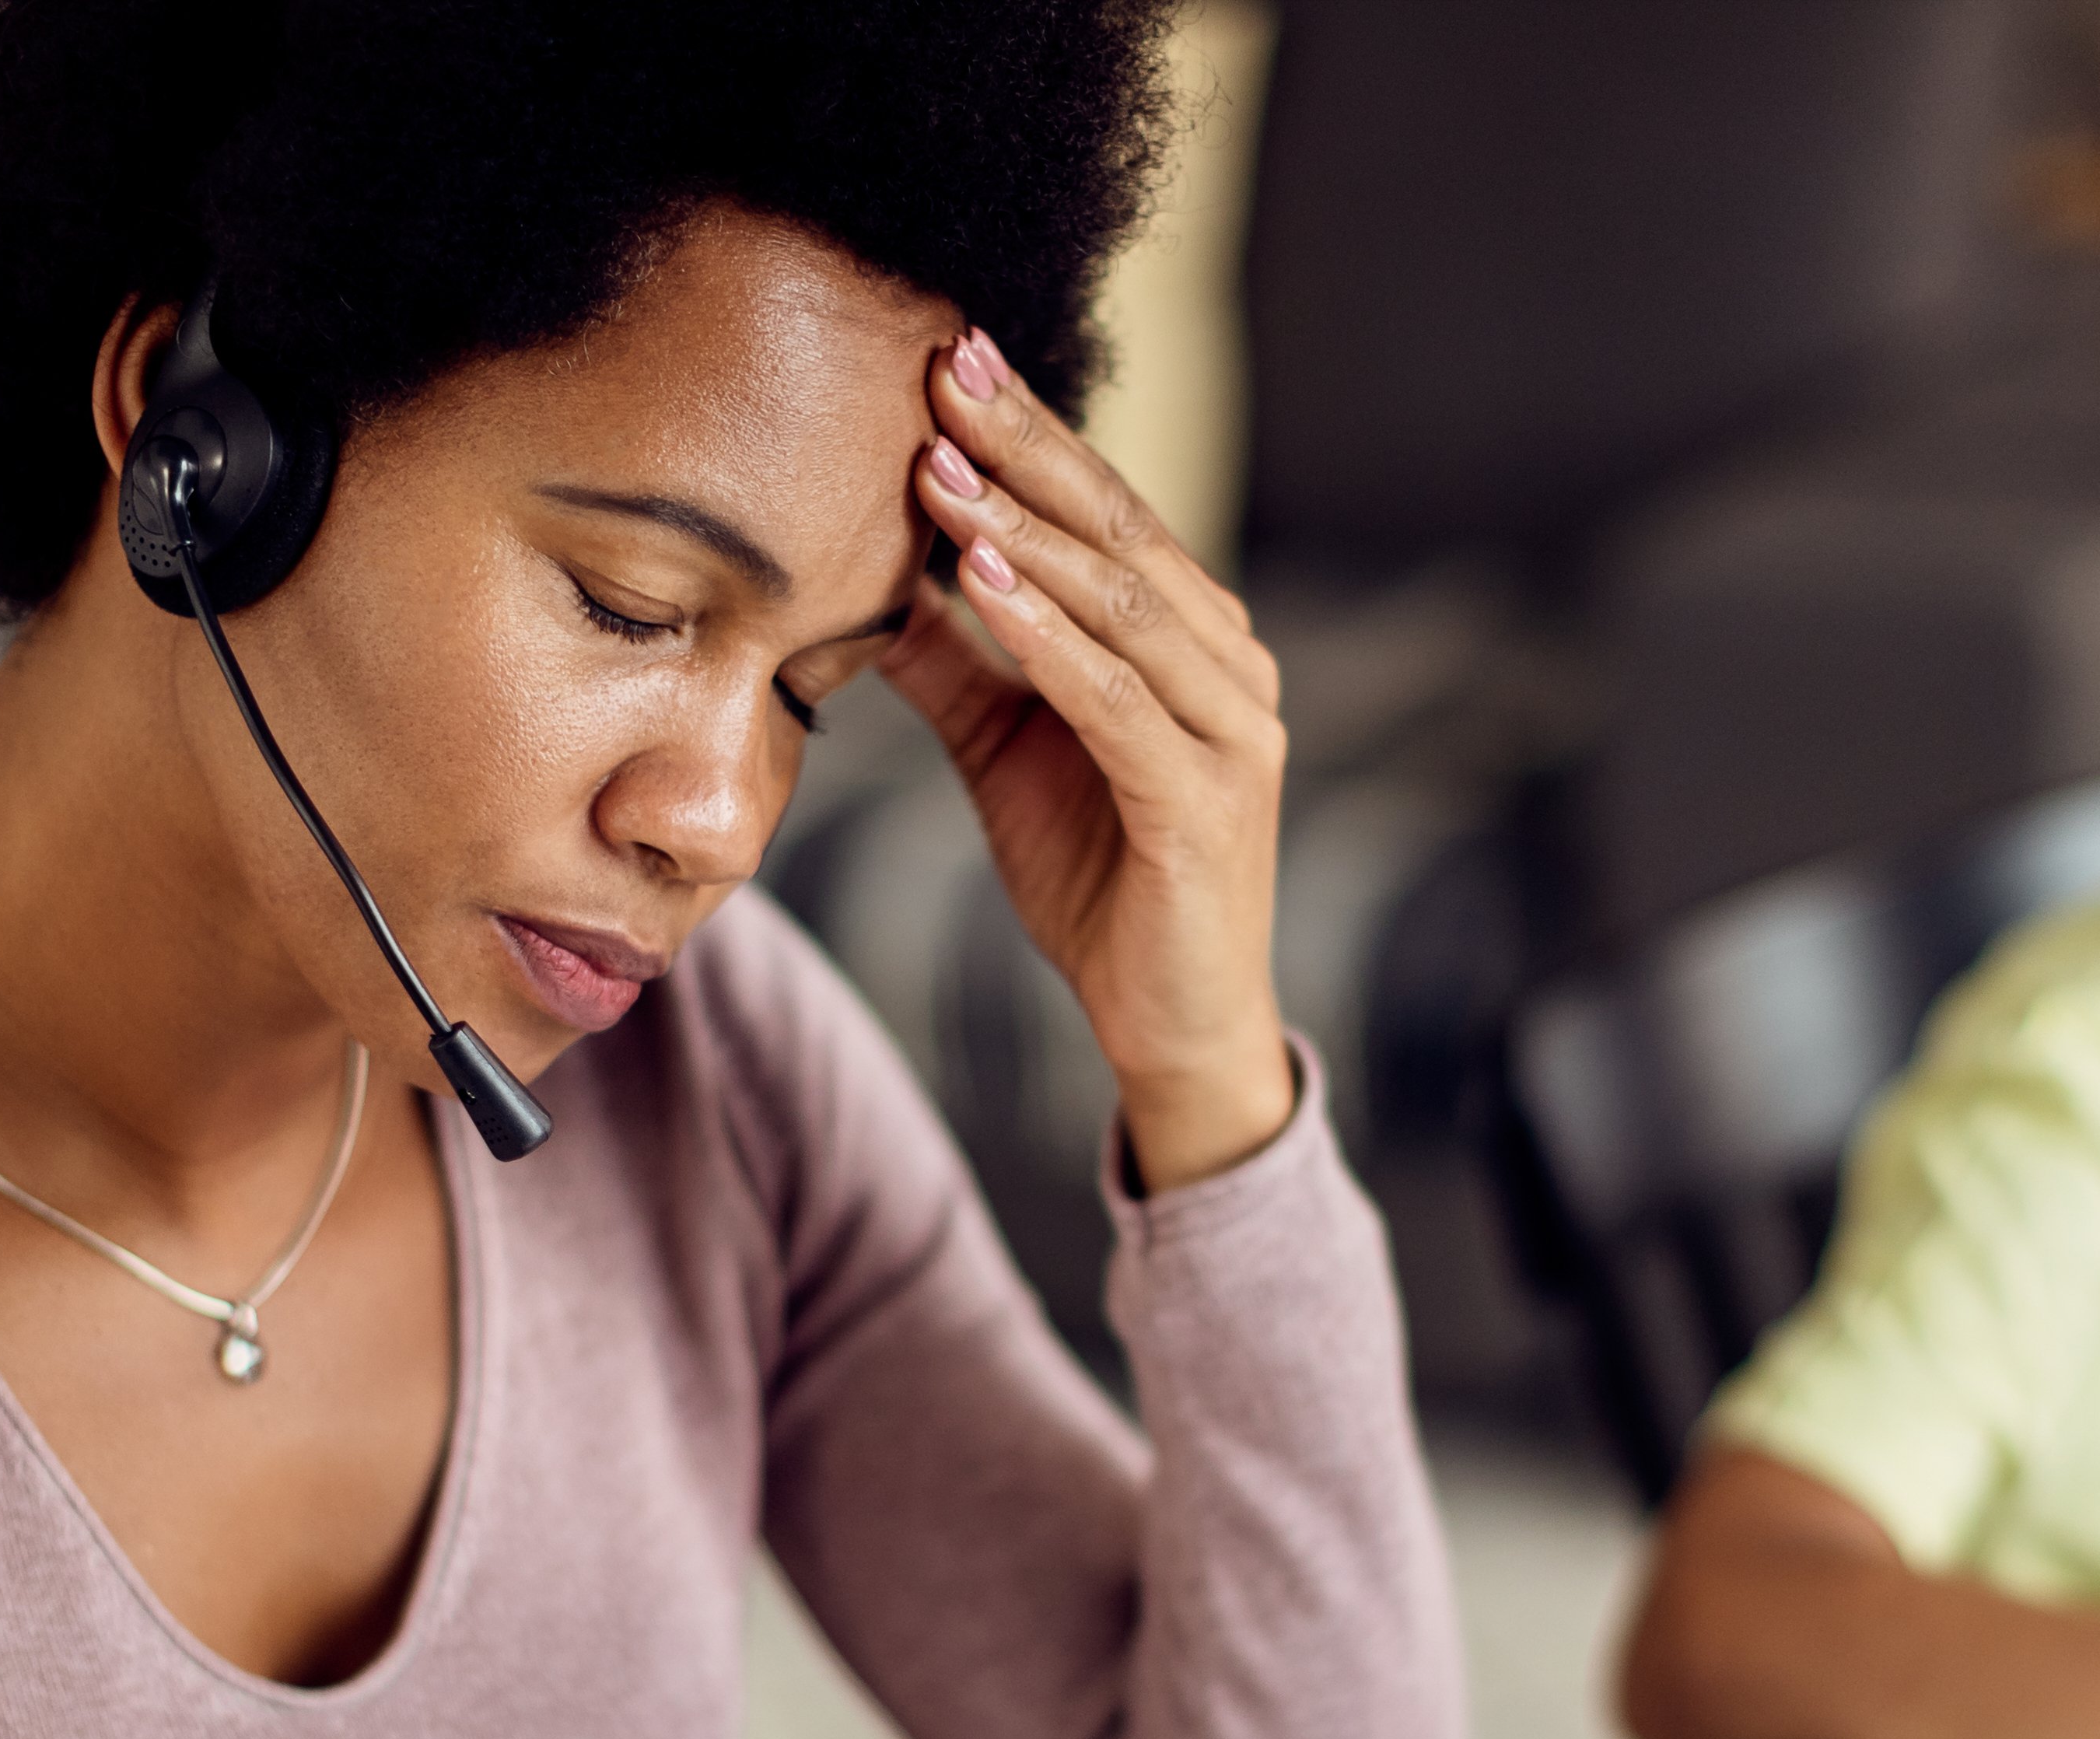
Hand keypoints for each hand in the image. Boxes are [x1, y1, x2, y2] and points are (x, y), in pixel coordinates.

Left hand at [880, 328, 1293, 1192]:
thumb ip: (954, 659)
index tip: (944, 356)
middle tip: (941, 369)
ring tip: (940, 472)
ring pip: (1125, 605)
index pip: (1103, 511)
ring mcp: (1231, 731)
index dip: (1027, 433)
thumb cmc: (1098, 879)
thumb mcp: (1003, 748)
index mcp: (1189, 637)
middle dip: (1027, 448)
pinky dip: (1050, 638)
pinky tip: (984, 584)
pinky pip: (1119, 703)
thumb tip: (867, 573)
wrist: (1168, 1023)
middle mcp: (1230, 665)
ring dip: (1028, 532)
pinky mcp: (1206, 803)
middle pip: (1121, 531)